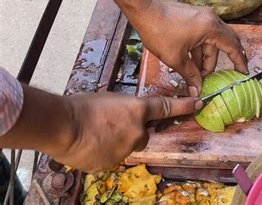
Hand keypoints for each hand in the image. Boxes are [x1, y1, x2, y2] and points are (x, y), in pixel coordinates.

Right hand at [0, 85, 201, 173]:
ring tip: (96, 134)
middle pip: (144, 134)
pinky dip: (105, 152)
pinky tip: (91, 146)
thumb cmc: (81, 106)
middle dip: (133, 131)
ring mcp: (126, 149)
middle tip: (111, 125)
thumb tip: (124, 118)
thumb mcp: (109, 100)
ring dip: (117, 142)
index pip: (166, 108)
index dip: (184, 106)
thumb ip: (123, 110)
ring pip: (128, 147)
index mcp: (137, 110)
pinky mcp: (112, 163)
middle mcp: (138, 131)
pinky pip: (112, 157)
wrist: (62, 126)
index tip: (198, 103)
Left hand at [74, 0, 247, 94]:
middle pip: (224, 44)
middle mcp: (211, 20)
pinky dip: (199, 50)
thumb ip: (190, 75)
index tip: (243, 73)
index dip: (240, 61)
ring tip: (196, 75)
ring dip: (205, 59)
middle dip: (219, 63)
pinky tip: (191, 63)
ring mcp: (203, 17)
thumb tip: (198, 91)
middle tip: (216, 79)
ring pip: (211, 42)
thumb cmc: (159, 31)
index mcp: (211, 28)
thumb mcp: (175, 58)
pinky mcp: (195, 18)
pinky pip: (203, 36)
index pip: (233, 47)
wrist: (143, 9)